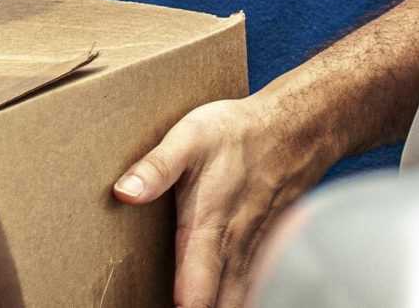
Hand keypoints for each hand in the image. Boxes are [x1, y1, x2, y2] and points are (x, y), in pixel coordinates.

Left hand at [113, 86, 339, 307]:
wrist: (295, 129)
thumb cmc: (238, 134)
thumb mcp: (189, 138)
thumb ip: (156, 168)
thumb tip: (123, 193)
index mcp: (208, 230)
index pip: (196, 297)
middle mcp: (234, 250)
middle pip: (221, 307)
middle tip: (174, 305)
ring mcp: (255, 252)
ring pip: (239, 299)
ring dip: (221, 306)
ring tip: (197, 304)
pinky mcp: (268, 249)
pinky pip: (253, 286)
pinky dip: (238, 297)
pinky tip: (225, 298)